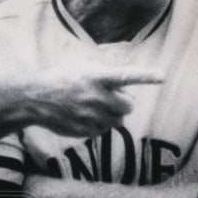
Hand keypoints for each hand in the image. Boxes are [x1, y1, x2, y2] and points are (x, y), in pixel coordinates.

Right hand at [14, 63, 162, 137]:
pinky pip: (105, 130)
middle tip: (110, 98)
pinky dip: (100, 124)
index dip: (145, 76)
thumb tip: (123, 84)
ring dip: (112, 114)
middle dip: (123, 102)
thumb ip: (103, 74)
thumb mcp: (80, 67)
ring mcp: (91, 116)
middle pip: (129, 105)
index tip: (162, 76)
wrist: (35, 99)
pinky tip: (84, 116)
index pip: (125, 75)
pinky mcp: (86, 130)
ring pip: (119, 120)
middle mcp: (95, 97)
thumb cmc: (59, 79)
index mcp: (94, 76)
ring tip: (94, 107)